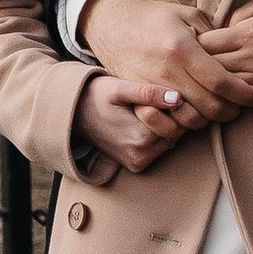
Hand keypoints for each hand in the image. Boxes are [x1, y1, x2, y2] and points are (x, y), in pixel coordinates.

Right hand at [76, 78, 201, 177]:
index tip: (152, 93)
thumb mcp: (120, 88)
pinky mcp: (136, 165)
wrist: (74, 114)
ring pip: (169, 139)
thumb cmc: (97, 96)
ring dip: (163, 124)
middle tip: (145, 101)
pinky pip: (158, 147)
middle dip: (168, 115)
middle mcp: (141, 156)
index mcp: (141, 138)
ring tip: (140, 111)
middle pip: (176, 131)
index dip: (171, 102)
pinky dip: (155, 134)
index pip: (178, 119)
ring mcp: (138, 163)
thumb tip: (178, 99)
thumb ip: (149, 93)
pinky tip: (139, 122)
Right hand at [82, 0, 252, 123]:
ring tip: (220, 110)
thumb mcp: (188, 15)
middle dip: (232, 112)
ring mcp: (150, 88)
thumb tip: (241, 54)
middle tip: (242, 107)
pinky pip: (168, 124)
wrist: (111, 23)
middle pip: (209, 107)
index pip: (221, 81)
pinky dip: (186, 125)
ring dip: (210, 121)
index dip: (246, 94)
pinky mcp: (138, 98)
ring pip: (190, 121)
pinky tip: (195, 114)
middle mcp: (166, 71)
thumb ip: (216, 35)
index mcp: (181, 48)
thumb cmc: (155, 17)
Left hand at [198, 0, 252, 112]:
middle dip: (197, 70)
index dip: (194, 47)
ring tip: (207, 83)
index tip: (194, 47)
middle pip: (207, 71)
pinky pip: (243, 103)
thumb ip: (244, 11)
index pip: (203, 46)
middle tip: (193, 69)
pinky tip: (229, 94)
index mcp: (250, 33)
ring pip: (222, 91)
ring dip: (213, 88)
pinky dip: (233, 100)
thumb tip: (223, 27)